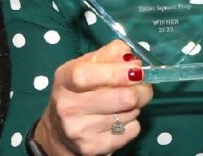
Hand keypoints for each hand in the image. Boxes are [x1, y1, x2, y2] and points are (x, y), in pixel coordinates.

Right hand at [34, 39, 152, 155]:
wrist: (59, 134)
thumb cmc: (77, 92)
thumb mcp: (84, 67)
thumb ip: (108, 55)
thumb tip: (133, 60)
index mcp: (64, 80)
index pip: (85, 75)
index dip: (115, 72)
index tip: (136, 70)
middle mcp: (68, 107)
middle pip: (119, 98)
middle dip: (140, 90)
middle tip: (143, 85)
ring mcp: (79, 131)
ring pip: (129, 114)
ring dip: (135, 106)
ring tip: (125, 103)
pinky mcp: (93, 149)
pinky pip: (131, 131)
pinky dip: (132, 123)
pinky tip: (120, 120)